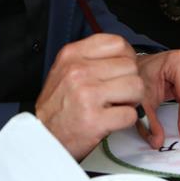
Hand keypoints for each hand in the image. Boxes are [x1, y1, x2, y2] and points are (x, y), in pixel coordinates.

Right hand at [35, 34, 143, 159]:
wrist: (43, 137)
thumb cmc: (57, 105)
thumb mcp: (65, 69)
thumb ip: (91, 57)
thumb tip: (126, 54)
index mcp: (72, 55)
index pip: (117, 43)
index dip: (127, 57)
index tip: (122, 70)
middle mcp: (78, 72)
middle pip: (131, 66)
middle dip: (130, 81)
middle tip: (118, 93)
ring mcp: (87, 95)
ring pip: (136, 87)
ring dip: (132, 100)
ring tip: (117, 105)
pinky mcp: (94, 120)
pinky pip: (130, 114)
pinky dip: (126, 120)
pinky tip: (112, 120)